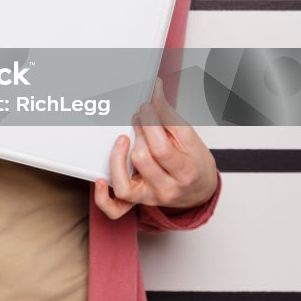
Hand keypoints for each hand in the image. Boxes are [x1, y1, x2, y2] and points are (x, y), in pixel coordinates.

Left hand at [94, 77, 218, 219]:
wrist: (200, 189)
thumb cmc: (194, 162)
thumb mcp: (190, 137)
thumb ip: (169, 115)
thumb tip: (155, 91)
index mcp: (185, 171)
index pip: (161, 148)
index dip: (150, 124)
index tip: (146, 107)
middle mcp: (166, 188)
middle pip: (142, 160)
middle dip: (138, 133)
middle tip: (139, 119)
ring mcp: (150, 197)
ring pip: (125, 186)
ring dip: (118, 159)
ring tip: (122, 140)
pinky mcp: (137, 202)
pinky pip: (115, 210)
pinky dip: (103, 198)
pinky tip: (100, 179)